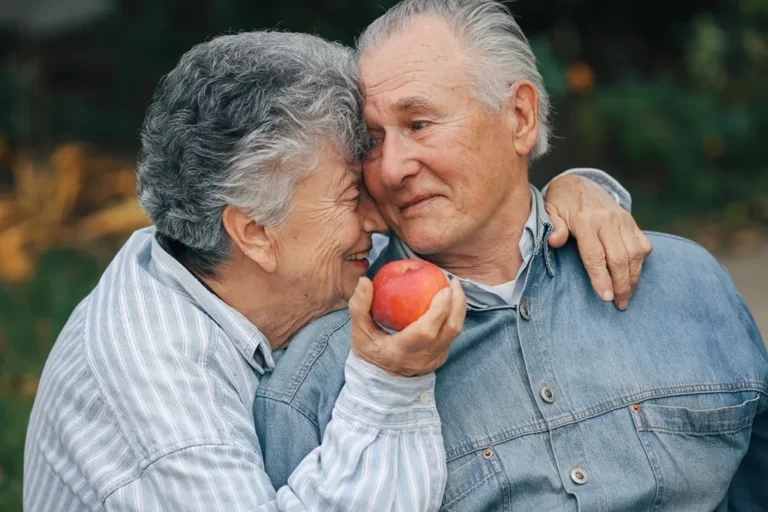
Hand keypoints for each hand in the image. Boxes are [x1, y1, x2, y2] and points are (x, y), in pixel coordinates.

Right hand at [348, 276, 465, 376]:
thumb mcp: (359, 331)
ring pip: (456, 333)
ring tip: (453, 287)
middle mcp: (422, 358)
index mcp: (401, 352)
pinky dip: (453, 316)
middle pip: (450, 330)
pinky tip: (449, 301)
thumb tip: (364, 281)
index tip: (444, 289)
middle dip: (457, 303)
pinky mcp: (440, 357)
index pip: (426, 331)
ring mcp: (434, 360)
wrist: (380, 381)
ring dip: (459, 308)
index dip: (439, 309)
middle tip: (452, 282)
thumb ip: (359, 306)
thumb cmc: (369, 352)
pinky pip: (452, 334)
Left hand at [545, 174, 652, 309]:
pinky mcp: (631, 221)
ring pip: (635, 254)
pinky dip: (641, 262)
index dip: (601, 278)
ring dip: (633, 278)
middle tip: (620, 304)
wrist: (578, 182)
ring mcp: (622, 220)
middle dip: (621, 285)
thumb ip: (553, 227)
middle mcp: (607, 221)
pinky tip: (634, 275)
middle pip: (619, 259)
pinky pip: (643, 244)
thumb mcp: (549, 211)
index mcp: (584, 221)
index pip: (595, 256)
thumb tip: (555, 242)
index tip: (606, 298)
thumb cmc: (560, 203)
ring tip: (627, 296)